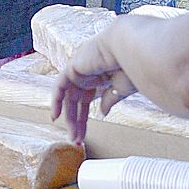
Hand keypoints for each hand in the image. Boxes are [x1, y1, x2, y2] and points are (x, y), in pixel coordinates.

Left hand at [51, 29, 135, 145]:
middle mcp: (89, 74)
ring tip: (73, 137)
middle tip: (77, 140)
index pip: (88, 101)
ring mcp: (80, 70)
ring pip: (69, 98)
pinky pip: (59, 87)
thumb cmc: (132, 65)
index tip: (84, 136)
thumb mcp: (121, 89)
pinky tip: (56, 117)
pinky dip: (56, 101)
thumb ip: (109, 100)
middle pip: (77, 102)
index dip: (85, 119)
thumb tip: (102, 113)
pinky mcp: (73, 67)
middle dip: (77, 123)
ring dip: (70, 118)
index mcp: (102, 78)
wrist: (131, 48)